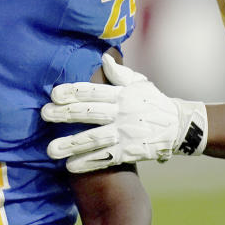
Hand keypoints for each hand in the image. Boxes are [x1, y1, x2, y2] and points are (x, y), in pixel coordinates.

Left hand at [41, 52, 207, 172]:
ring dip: (71, 145)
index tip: (54, 93)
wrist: (180, 127)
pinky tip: (70, 167)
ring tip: (50, 150)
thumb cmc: (154, 102)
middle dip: (65, 114)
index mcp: (122, 94)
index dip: (73, 91)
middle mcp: (122, 113)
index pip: (94, 91)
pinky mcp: (129, 153)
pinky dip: (88, 163)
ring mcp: (125, 134)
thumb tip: (103, 58)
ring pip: (94, 139)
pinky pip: (105, 159)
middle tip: (44, 115)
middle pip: (90, 113)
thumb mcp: (140, 83)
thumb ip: (119, 73)